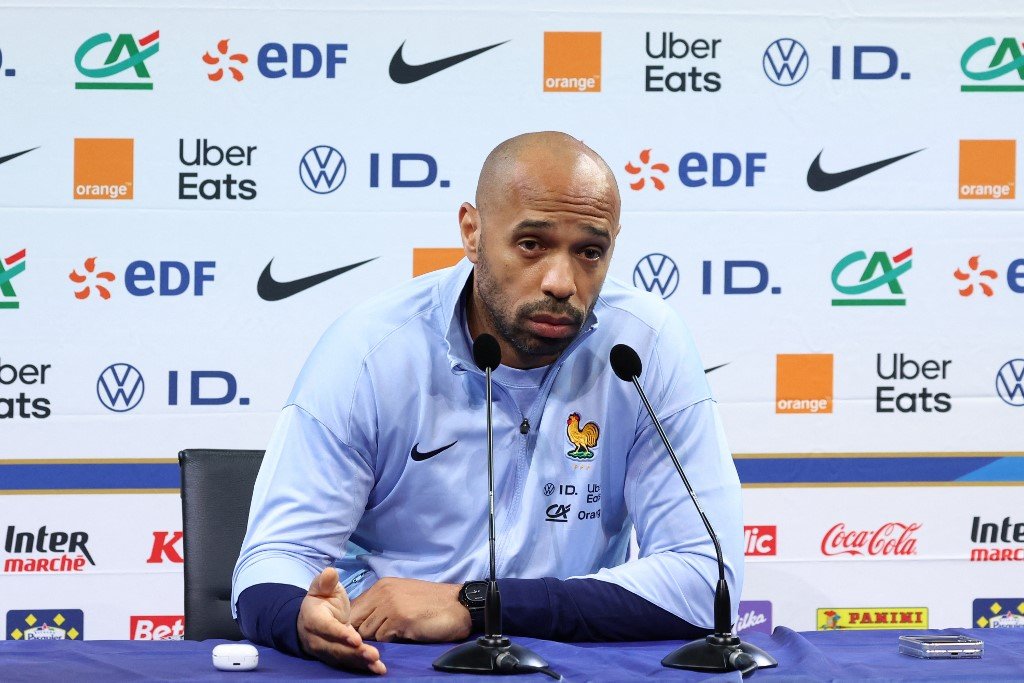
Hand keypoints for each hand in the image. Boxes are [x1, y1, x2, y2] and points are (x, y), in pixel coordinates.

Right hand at [297, 567, 386, 674]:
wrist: (309, 620)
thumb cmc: (321, 600)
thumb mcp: (321, 587)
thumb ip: (325, 581)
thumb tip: (330, 572)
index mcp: (313, 619)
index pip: (326, 628)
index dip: (340, 634)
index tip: (356, 638)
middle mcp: (317, 639)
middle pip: (335, 648)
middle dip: (354, 653)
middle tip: (373, 655)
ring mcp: (325, 651)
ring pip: (342, 659)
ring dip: (360, 662)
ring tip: (377, 665)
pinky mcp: (334, 658)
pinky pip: (348, 664)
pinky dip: (362, 667)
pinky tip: (377, 669)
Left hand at [350, 577, 471, 642]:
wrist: (458, 606)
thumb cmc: (431, 604)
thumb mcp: (401, 597)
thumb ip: (381, 605)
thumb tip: (360, 623)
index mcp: (382, 586)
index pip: (353, 608)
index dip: (355, 624)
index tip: (363, 634)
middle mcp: (382, 593)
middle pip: (356, 621)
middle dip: (362, 633)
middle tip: (376, 639)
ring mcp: (390, 605)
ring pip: (367, 632)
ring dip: (378, 638)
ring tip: (393, 636)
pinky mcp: (399, 619)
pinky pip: (382, 638)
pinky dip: (391, 641)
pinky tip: (405, 635)